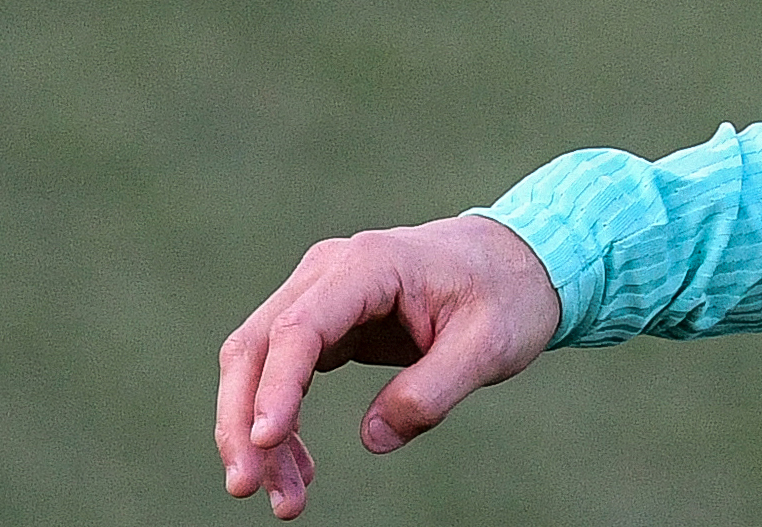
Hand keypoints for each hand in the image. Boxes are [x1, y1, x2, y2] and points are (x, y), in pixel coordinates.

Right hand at [213, 212, 562, 517]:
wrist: (519, 260)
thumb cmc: (507, 295)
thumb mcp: (489, 345)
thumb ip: (432, 391)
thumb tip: (373, 439)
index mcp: (370, 263)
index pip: (300, 326)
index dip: (276, 386)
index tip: (266, 441)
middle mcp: (331, 272)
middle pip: (256, 344)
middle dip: (242, 419)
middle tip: (247, 488)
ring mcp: (322, 295)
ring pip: (258, 363)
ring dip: (255, 432)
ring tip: (287, 500)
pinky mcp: (326, 323)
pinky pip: (282, 374)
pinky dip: (280, 424)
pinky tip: (298, 470)